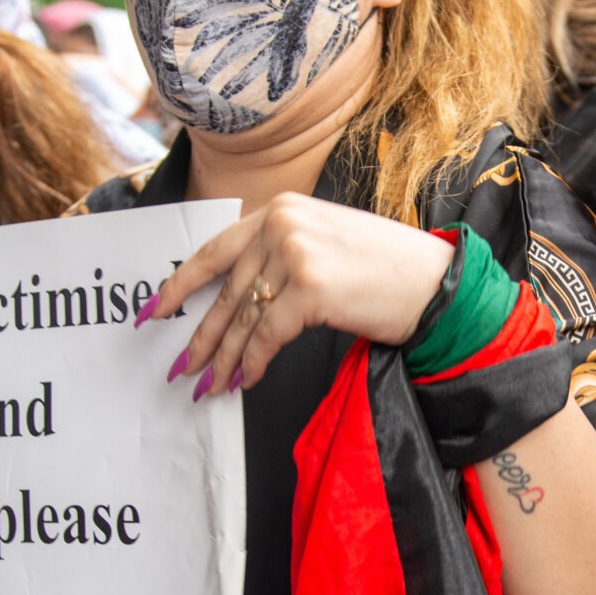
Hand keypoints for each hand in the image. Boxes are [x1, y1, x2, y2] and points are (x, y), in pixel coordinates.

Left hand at [141, 194, 453, 397]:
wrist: (439, 284)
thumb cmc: (389, 271)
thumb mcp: (327, 244)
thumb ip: (281, 255)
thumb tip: (238, 301)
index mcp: (282, 209)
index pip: (217, 248)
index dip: (182, 283)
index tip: (156, 309)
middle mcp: (283, 223)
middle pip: (227, 290)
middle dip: (203, 335)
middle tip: (182, 367)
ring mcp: (295, 252)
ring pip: (243, 316)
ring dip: (225, 357)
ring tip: (210, 385)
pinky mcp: (310, 286)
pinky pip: (267, 334)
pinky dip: (253, 362)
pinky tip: (247, 380)